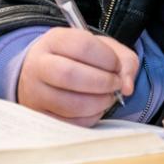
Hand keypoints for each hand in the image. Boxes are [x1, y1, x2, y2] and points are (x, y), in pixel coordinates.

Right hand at [18, 27, 138, 125]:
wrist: (43, 71)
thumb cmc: (78, 58)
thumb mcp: (102, 47)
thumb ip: (123, 60)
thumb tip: (127, 86)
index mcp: (55, 40)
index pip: (82, 46)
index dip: (107, 58)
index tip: (117, 66)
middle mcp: (39, 64)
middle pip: (70, 75)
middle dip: (102, 82)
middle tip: (115, 84)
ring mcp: (35, 92)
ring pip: (69, 104)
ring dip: (98, 103)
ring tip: (108, 97)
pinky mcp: (40, 115)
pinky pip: (69, 123)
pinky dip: (89, 118)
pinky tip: (96, 108)